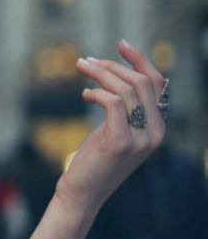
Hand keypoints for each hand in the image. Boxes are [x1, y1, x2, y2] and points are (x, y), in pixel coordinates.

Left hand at [57, 40, 166, 214]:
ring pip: (125, 90)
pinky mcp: (121, 141)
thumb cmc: (94, 161)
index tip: (120, 44)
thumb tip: (116, 76)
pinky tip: (84, 95)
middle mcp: (155, 132)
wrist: (82, 194)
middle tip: (85, 61)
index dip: (140, 60)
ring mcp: (140, 138)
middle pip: (140, 83)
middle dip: (112, 66)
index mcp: (158, 127)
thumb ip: (124, 110)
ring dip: (99, 74)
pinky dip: (97, 93)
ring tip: (80, 69)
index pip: (156, 84)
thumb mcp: (114, 131)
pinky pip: (112, 103)